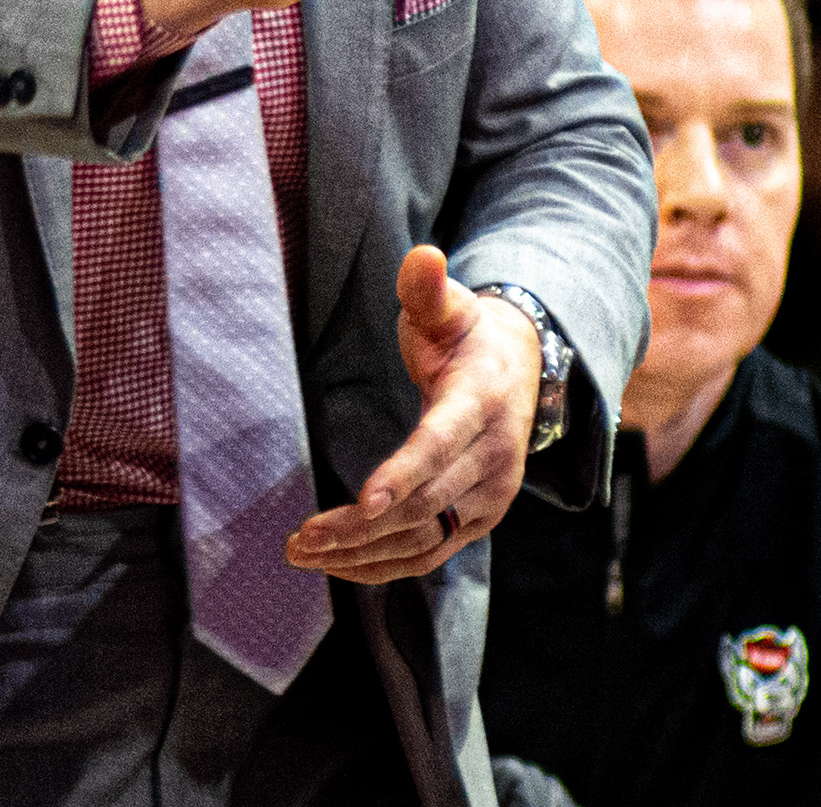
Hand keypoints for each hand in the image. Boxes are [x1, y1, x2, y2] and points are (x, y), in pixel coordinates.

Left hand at [288, 246, 535, 583]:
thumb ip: (428, 289)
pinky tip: (338, 564)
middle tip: (300, 537)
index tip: (364, 502)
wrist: (520, 372)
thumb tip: (422, 255)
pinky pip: (431, 553)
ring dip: (363, 554)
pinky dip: (384, 565)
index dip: (404, 474)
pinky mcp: (478, 521)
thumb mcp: (450, 306)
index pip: (440, 444)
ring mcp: (491, 498)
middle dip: (360, 526)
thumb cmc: (466, 335)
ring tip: (302, 554)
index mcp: (482, 403)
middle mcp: (495, 460)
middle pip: (425, 503)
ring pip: (426, 540)